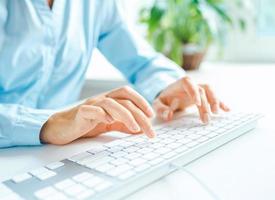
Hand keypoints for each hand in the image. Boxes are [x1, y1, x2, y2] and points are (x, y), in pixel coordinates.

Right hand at [40, 86, 154, 144]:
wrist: (62, 128)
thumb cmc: (86, 124)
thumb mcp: (109, 124)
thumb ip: (123, 125)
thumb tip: (140, 129)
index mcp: (109, 100)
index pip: (127, 93)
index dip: (141, 101)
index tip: (151, 115)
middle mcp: (101, 99)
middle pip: (124, 101)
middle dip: (140, 115)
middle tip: (150, 131)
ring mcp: (91, 105)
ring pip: (110, 103)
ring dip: (125, 115)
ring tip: (135, 129)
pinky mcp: (80, 113)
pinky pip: (92, 110)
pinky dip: (102, 114)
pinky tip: (110, 122)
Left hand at [153, 77, 229, 122]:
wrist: (169, 95)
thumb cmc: (164, 99)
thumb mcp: (157, 103)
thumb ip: (160, 109)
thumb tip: (168, 116)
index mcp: (180, 83)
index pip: (188, 83)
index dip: (194, 92)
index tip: (197, 104)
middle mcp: (192, 84)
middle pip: (201, 90)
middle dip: (205, 104)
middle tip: (206, 119)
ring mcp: (199, 89)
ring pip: (210, 91)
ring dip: (215, 101)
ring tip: (217, 114)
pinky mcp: (203, 95)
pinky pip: (214, 97)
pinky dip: (221, 103)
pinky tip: (227, 110)